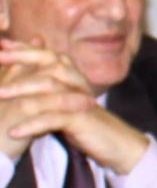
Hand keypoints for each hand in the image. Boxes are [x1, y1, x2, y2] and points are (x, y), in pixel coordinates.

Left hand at [0, 41, 147, 172]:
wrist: (115, 142)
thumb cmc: (83, 121)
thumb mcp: (62, 100)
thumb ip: (46, 82)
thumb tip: (26, 65)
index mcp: (73, 76)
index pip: (48, 55)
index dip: (25, 49)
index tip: (2, 45)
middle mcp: (78, 82)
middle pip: (49, 64)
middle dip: (20, 60)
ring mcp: (79, 100)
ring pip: (50, 88)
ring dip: (21, 91)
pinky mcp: (81, 120)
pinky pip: (53, 119)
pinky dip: (32, 125)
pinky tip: (13, 132)